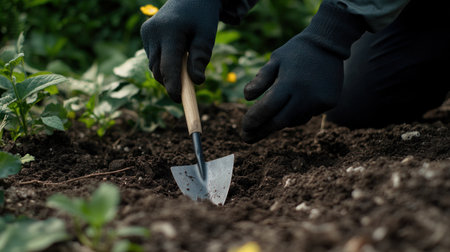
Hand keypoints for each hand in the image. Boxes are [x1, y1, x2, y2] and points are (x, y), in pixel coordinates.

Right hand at [140, 0, 220, 102]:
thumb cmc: (201, 18)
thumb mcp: (207, 36)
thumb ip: (201, 58)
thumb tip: (197, 82)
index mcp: (170, 31)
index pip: (169, 65)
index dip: (173, 86)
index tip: (180, 100)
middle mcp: (153, 32)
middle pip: (159, 69)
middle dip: (172, 82)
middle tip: (187, 91)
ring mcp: (146, 33)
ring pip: (155, 66)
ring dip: (168, 72)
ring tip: (184, 64)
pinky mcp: (145, 34)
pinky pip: (153, 58)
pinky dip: (164, 63)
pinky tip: (176, 53)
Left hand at [241, 1, 365, 142]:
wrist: (329, 44)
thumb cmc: (296, 51)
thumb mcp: (275, 60)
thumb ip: (261, 79)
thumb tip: (247, 97)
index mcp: (290, 82)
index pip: (268, 108)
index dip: (254, 120)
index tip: (243, 129)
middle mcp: (306, 94)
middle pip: (279, 122)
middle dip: (261, 131)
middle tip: (247, 138)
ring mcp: (319, 100)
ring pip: (293, 120)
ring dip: (279, 119)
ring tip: (272, 110)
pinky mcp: (329, 103)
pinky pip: (307, 115)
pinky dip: (296, 113)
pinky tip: (295, 100)